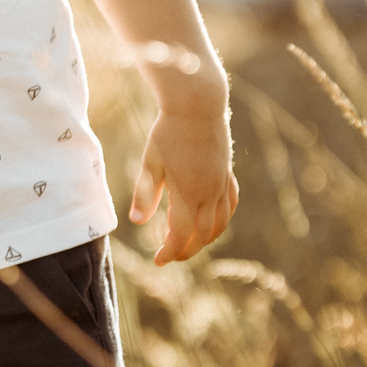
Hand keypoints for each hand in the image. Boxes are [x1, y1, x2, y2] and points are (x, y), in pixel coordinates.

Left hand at [128, 107, 236, 263]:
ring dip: (205, 240)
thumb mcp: (150, 162)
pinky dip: (222, 220)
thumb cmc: (168, 132)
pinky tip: (212, 222)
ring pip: (220, 224)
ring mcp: (222, 184)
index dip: (170, 251)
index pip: (180, 234)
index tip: (158, 260)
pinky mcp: (228, 175)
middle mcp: (209, 193)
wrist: (198, 106)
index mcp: (188, 193)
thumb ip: (145, 194)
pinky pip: (229, 205)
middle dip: (186, 250)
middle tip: (170, 256)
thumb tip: (136, 222)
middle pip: (202, 235)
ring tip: (189, 244)